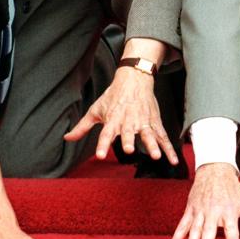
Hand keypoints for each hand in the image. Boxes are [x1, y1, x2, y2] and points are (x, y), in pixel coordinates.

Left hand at [64, 67, 178, 164]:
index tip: (100, 155)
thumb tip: (66, 138)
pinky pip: (163, 137)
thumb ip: (82, 127)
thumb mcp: (95, 110)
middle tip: (128, 150)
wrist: (134, 79)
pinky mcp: (154, 122)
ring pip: (149, 134)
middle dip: (128, 141)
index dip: (103, 144)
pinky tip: (173, 159)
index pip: (106, 133)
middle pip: (128, 132)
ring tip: (156, 156)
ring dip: (153, 145)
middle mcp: (128, 121)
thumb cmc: (113, 96)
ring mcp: (143, 122)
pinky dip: (169, 148)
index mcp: (113, 119)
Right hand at [166, 163, 239, 238]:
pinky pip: (182, 226)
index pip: (232, 227)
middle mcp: (214, 212)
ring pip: (195, 229)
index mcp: (229, 211)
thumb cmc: (233, 189)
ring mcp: (201, 211)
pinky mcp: (191, 210)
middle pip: (210, 229)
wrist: (215, 170)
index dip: (232, 237)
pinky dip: (176, 238)